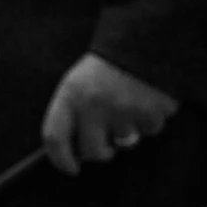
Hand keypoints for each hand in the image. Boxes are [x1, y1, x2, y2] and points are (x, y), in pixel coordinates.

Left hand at [40, 52, 178, 176]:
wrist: (144, 39)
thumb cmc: (108, 66)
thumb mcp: (79, 82)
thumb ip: (72, 113)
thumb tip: (74, 151)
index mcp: (70, 94)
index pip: (55, 138)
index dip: (60, 159)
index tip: (70, 168)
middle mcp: (94, 104)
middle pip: (92, 151)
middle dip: (101, 151)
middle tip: (107, 143)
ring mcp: (123, 110)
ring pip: (124, 143)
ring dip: (128, 131)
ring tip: (129, 103)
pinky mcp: (151, 112)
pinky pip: (149, 131)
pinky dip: (149, 121)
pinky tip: (147, 99)